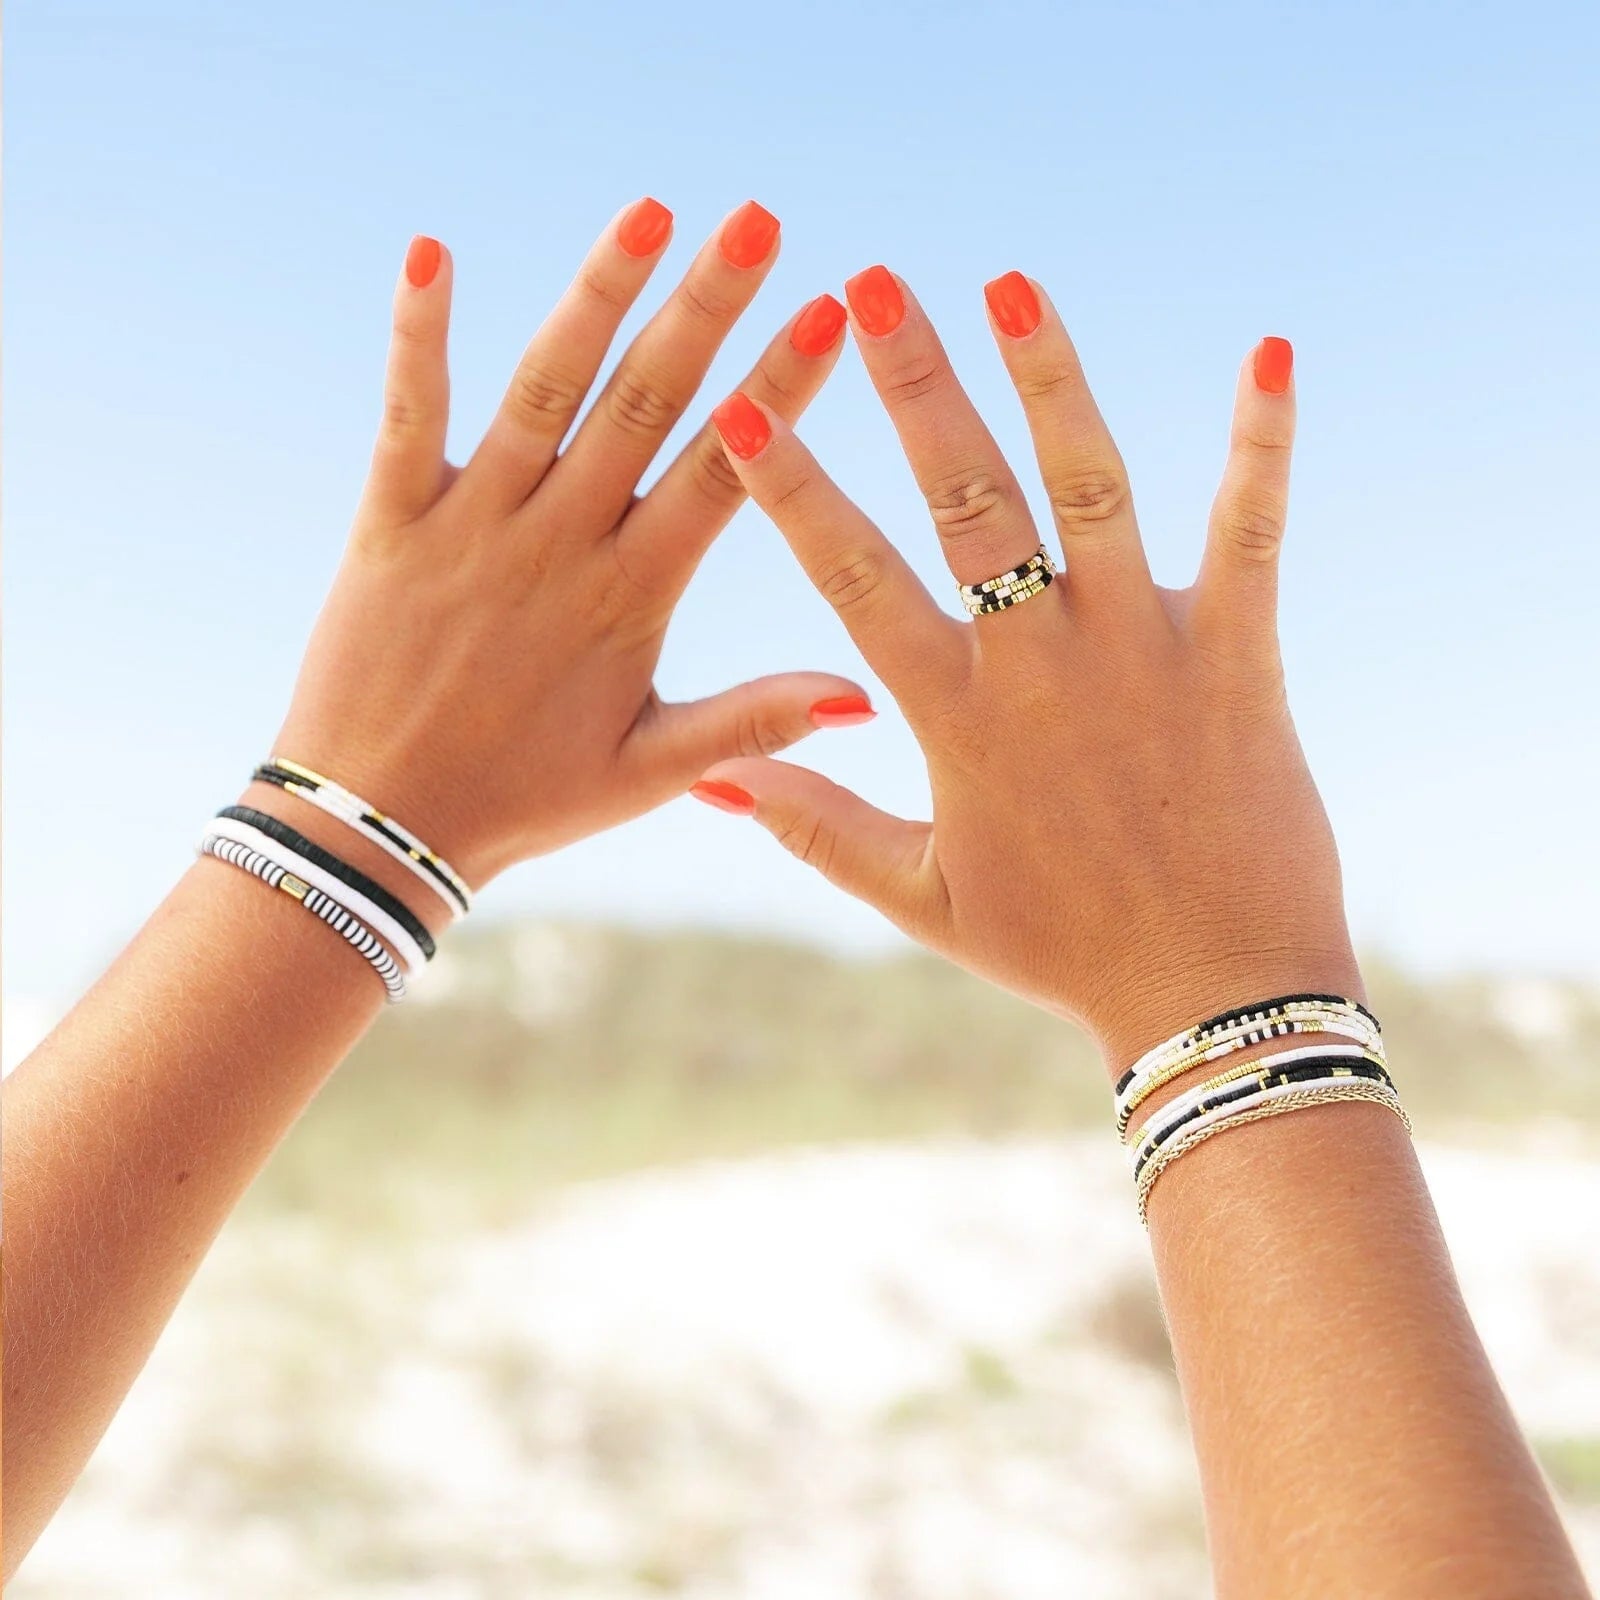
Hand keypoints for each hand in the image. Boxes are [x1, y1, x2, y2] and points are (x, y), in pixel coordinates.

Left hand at [273, 200, 868, 887]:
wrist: (380, 827)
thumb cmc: (526, 798)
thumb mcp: (654, 770)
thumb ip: (755, 721)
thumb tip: (862, 697)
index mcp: (630, 596)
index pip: (725, 472)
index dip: (779, 388)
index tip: (829, 313)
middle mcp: (557, 542)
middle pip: (646, 403)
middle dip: (707, 305)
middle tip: (758, 220)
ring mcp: (472, 523)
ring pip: (545, 388)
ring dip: (597, 294)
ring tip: (650, 210)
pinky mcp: (392, 519)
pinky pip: (409, 411)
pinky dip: (420, 333)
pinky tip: (430, 250)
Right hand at [697, 267, 1358, 1064]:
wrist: (1210, 993)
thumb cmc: (1059, 945)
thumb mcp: (918, 895)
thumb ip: (814, 826)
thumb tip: (712, 783)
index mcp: (954, 717)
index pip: (853, 578)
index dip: (795, 489)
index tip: (749, 408)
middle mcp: (1038, 665)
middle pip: (965, 500)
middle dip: (912, 387)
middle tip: (872, 289)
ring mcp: (1140, 651)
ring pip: (1088, 489)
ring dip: (1049, 380)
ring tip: (1010, 284)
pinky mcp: (1236, 656)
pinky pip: (1250, 533)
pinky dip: (1259, 446)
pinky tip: (1269, 355)